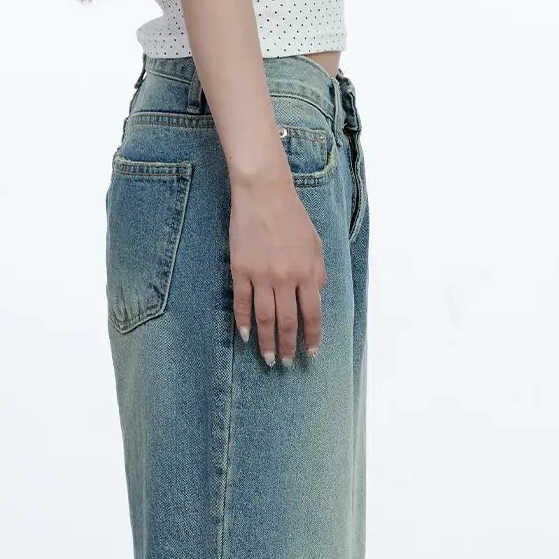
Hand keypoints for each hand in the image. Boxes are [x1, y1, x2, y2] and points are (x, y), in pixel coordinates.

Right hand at [229, 175, 326, 364]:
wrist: (264, 194)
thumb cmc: (292, 217)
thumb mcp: (316, 244)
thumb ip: (318, 272)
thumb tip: (316, 296)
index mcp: (308, 273)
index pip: (312, 314)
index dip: (312, 337)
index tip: (311, 353)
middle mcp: (286, 278)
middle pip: (288, 322)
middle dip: (288, 346)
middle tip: (286, 363)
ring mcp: (261, 275)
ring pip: (264, 318)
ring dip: (267, 341)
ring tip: (268, 358)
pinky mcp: (240, 270)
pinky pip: (241, 302)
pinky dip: (242, 322)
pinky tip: (245, 335)